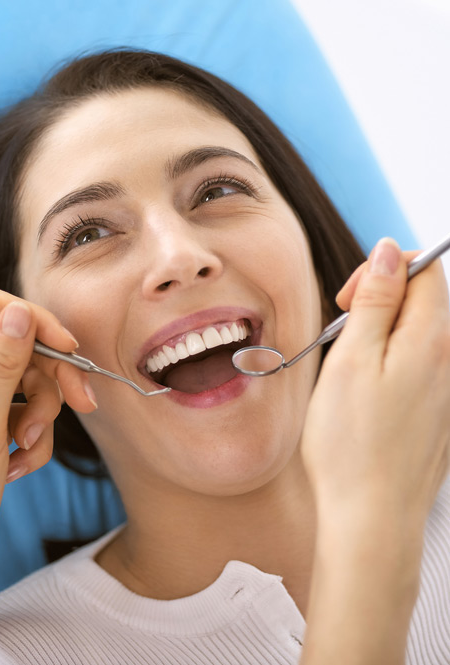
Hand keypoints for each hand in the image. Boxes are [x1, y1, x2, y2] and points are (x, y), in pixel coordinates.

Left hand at [0, 289, 96, 587]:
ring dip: (42, 419)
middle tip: (84, 404)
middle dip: (54, 379)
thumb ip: (2, 366)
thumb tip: (20, 313)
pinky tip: (18, 467)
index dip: (32, 320)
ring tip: (25, 450)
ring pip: (35, 385)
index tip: (66, 346)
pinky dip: (35, 441)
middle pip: (24, 349)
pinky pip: (33, 416)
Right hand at [303, 239, 449, 524]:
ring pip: (418, 334)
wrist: (372, 517)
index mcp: (431, 339)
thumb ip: (378, 301)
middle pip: (425, 299)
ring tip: (350, 368)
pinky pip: (419, 366)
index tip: (350, 302)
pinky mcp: (438, 412)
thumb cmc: (352, 444)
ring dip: (382, 334)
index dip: (382, 271)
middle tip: (344, 333)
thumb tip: (390, 252)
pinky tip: (366, 394)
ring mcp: (447, 389)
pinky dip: (390, 364)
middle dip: (381, 301)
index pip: (424, 269)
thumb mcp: (352, 359)